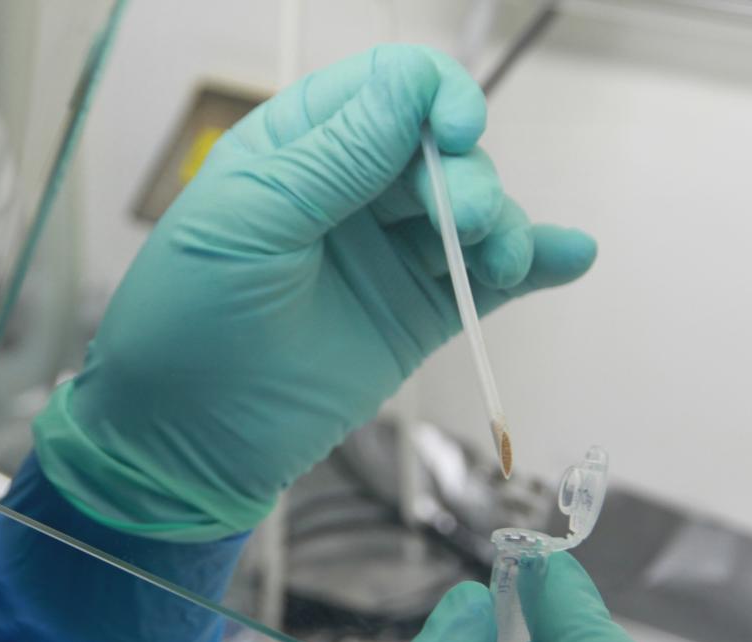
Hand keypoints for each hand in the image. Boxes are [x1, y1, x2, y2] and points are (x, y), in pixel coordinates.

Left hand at [33, 46, 596, 540]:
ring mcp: (384, 256)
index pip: (385, 89)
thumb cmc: (186, 327)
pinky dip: (532, 264)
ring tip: (498, 258)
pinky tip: (569, 255)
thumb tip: (411, 85)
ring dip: (501, 222)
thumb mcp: (247, 226)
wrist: (182, 445)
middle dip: (465, 174)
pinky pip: (484, 281)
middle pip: (440, 149)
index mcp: (295, 151)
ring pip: (470, 211)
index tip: (457, 129)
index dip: (432, 95)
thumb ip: (333, 158)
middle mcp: (347, 193)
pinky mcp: (412, 317)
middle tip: (466, 217)